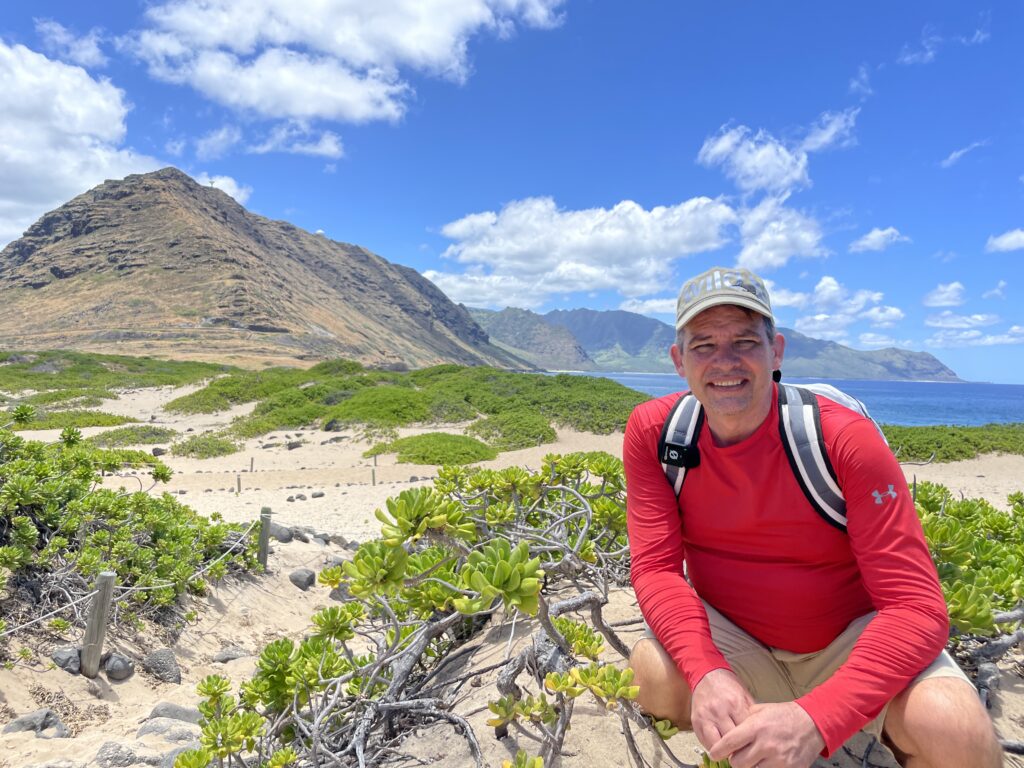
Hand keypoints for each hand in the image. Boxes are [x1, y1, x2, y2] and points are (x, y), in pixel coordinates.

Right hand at [689, 668, 753, 749]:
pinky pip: (704, 741)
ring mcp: (706, 716)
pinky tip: (720, 747)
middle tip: (744, 753)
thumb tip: (759, 733)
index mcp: (735, 704)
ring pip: (716, 744)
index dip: (751, 742)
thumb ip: (751, 714)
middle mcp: (719, 711)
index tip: (754, 747)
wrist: (707, 674)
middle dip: (739, 749)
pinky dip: (713, 747)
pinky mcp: (695, 721)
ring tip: (731, 753)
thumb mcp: (745, 695)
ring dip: (724, 751)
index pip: (745, 732)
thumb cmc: (728, 685)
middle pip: (732, 740)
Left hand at [707, 702, 824, 767]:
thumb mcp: (760, 710)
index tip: (714, 753)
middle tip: (739, 755)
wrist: (812, 724)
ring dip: (751, 766)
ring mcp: (778, 760)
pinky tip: (767, 761)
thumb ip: (743, 721)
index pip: (729, 743)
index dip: (718, 750)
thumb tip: (727, 733)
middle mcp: (766, 745)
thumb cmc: (784, 715)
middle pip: (738, 763)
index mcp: (756, 727)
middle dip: (735, 760)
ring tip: (756, 757)